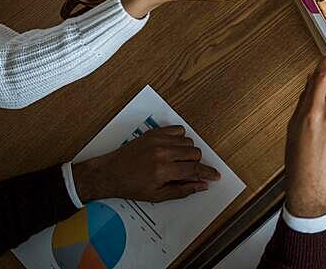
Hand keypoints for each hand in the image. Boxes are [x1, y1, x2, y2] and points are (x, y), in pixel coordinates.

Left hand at [72, 125, 220, 202]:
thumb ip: (182, 190)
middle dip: (196, 163)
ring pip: (188, 142)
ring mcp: (158, 141)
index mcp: (163, 171)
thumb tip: (201, 185)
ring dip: (187, 152)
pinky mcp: (154, 133)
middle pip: (195, 153)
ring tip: (177, 160)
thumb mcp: (157, 195)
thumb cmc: (131, 186)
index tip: (215, 175)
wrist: (110, 173)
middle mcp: (162, 154)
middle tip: (188, 170)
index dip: (208, 173)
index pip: (195, 169)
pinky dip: (180, 138)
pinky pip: (178, 130)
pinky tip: (173, 148)